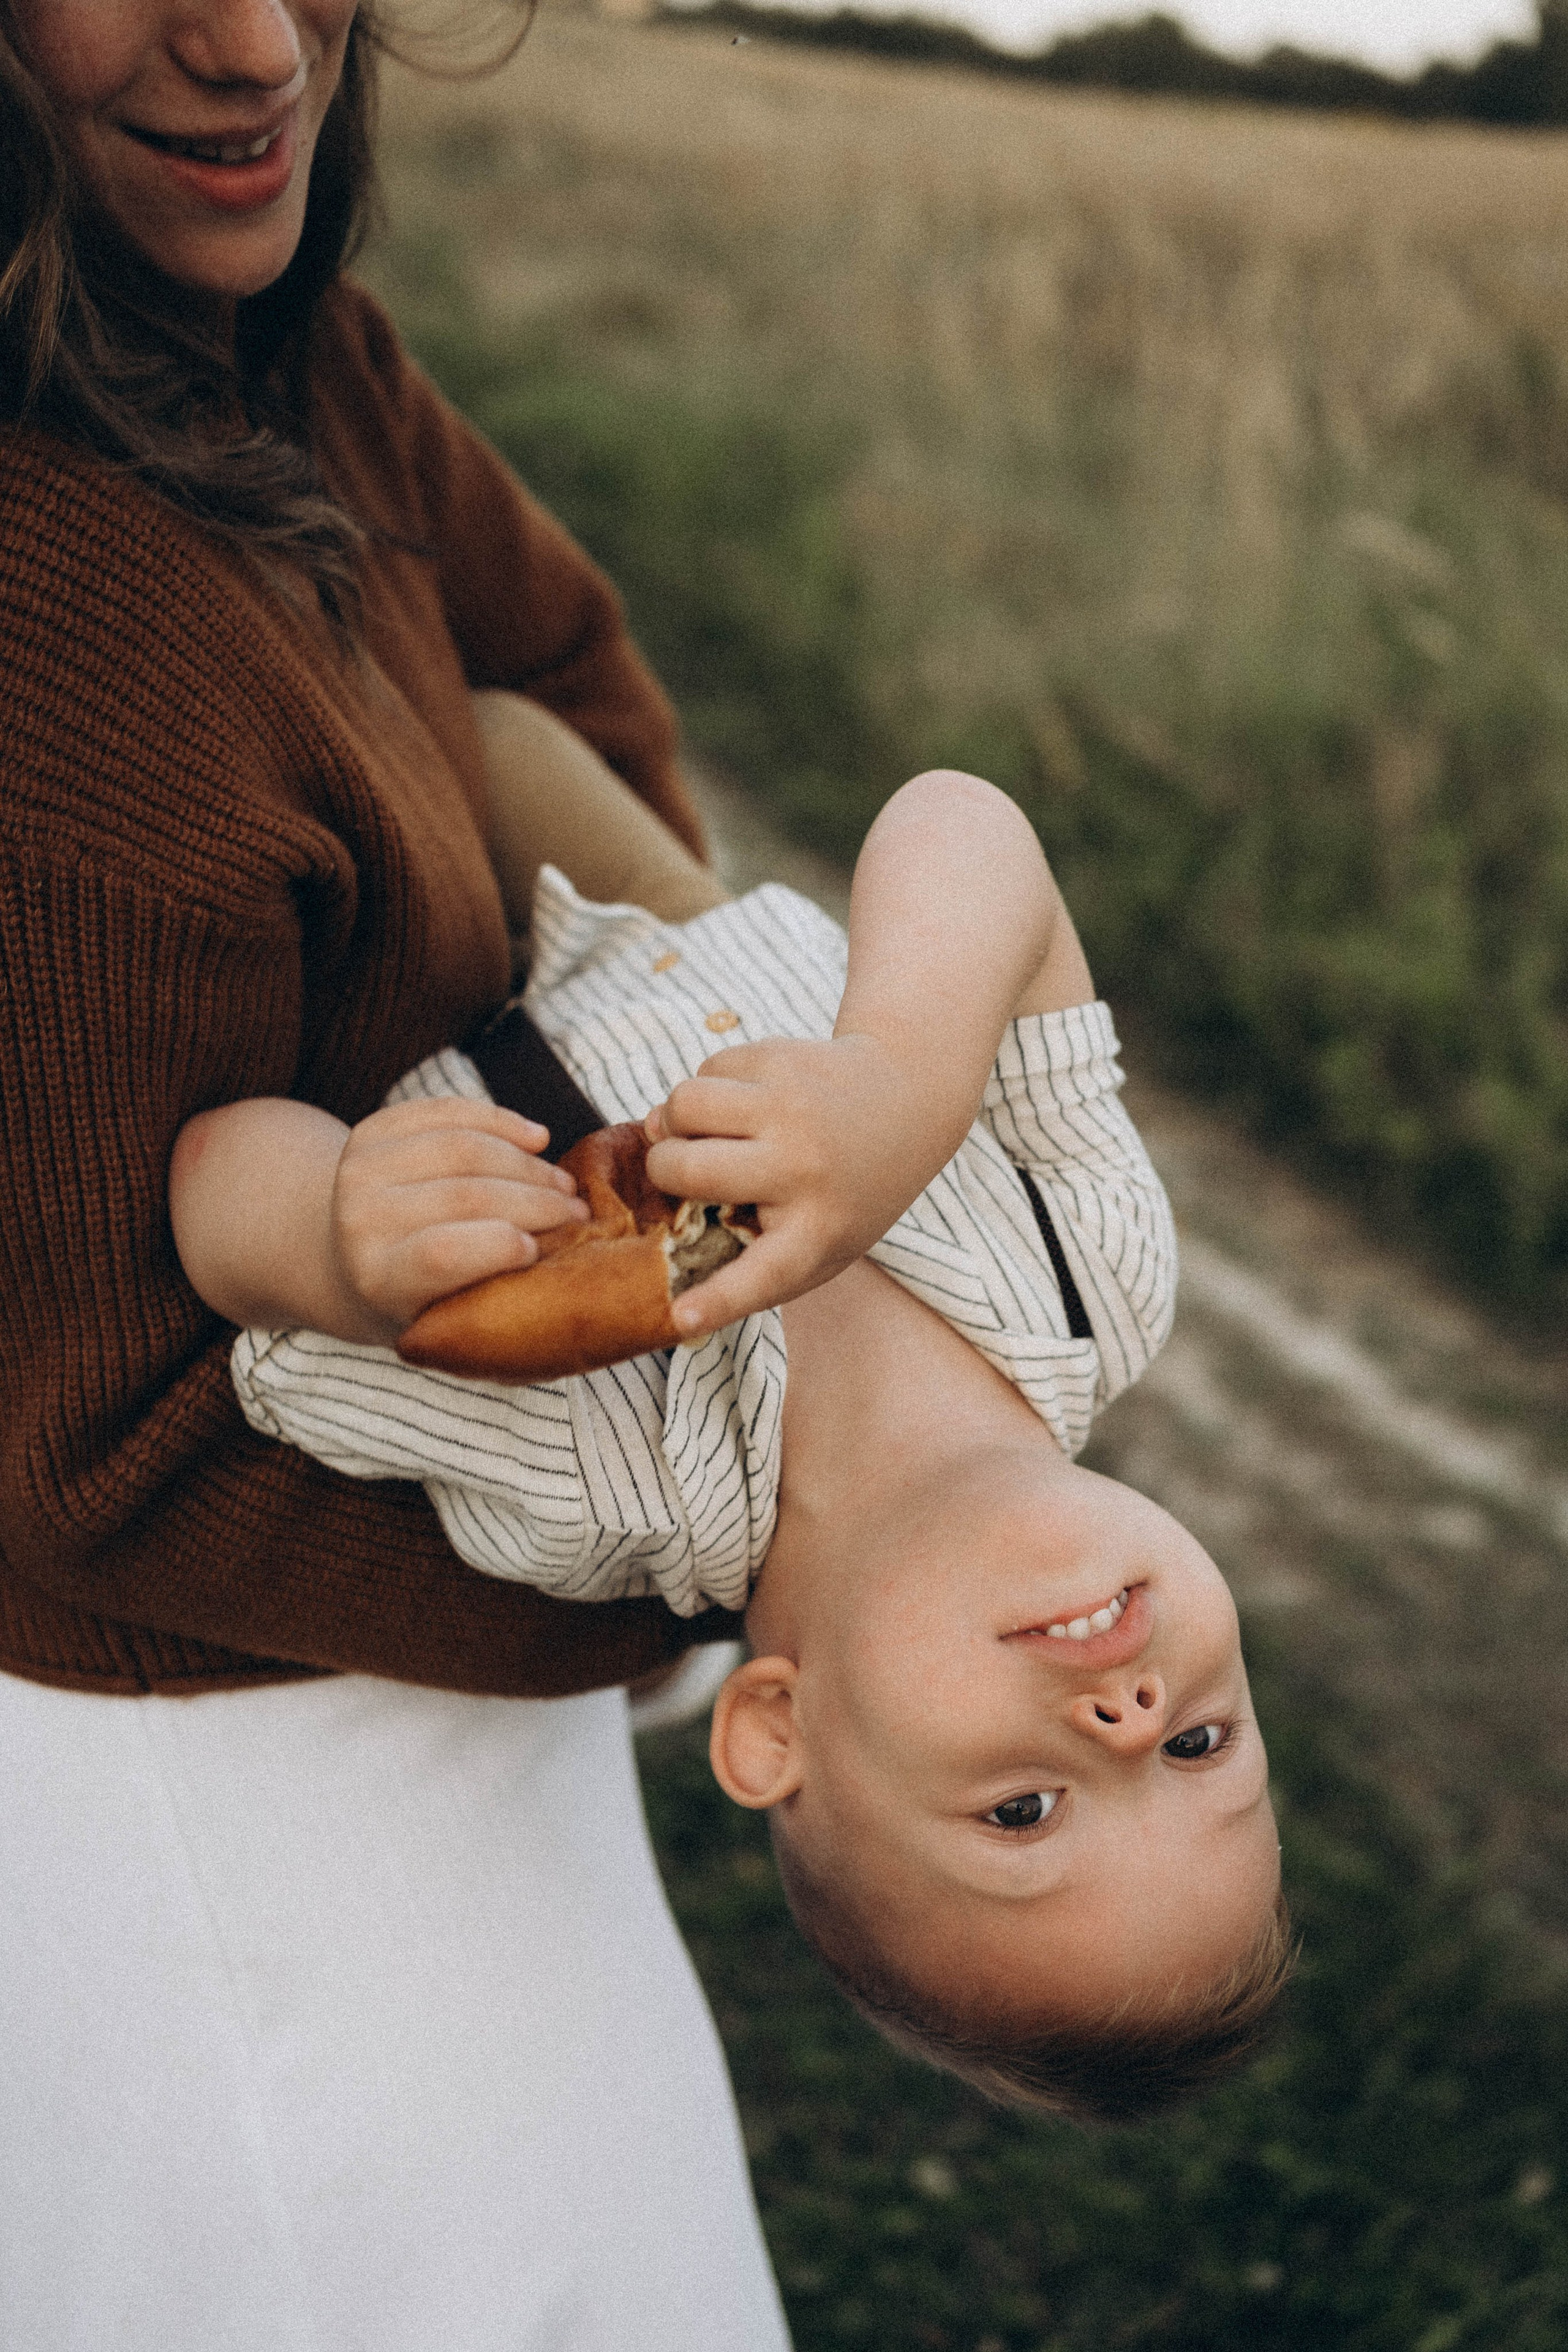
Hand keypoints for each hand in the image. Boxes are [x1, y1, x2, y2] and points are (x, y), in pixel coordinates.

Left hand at [330, 1098, 587, 1340]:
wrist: (344, 1261)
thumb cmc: (421, 1300)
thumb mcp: (449, 1320)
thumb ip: (495, 1298)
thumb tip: (570, 1265)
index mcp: (376, 1280)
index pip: (441, 1254)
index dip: (500, 1245)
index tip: (540, 1250)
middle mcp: (358, 1222)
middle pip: (464, 1195)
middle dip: (536, 1200)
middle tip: (578, 1212)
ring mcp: (358, 1171)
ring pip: (463, 1147)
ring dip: (527, 1163)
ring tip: (562, 1184)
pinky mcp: (370, 1132)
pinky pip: (448, 1111)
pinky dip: (500, 1121)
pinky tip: (535, 1139)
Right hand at [641, 1033, 963, 1340]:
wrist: (909, 1097)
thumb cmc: (845, 1187)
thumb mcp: (819, 1235)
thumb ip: (739, 1231)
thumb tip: (654, 1150)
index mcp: (816, 1234)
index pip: (758, 1278)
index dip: (714, 1301)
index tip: (680, 1318)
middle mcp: (803, 1171)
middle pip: (685, 1169)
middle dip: (663, 1168)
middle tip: (681, 1170)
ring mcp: (793, 1109)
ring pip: (683, 1103)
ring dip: (677, 1118)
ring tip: (706, 1130)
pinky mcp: (784, 1058)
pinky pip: (708, 1069)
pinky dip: (712, 1086)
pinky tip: (745, 1099)